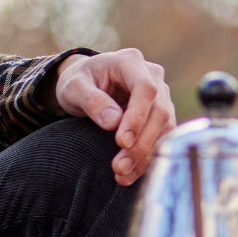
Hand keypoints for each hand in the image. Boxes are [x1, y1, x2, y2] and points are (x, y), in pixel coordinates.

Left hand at [53, 49, 174, 185]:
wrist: (85, 83)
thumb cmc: (79, 81)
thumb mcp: (73, 87)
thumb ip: (91, 100)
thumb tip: (113, 123)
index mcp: (130, 62)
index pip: (145, 89)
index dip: (137, 117)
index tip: (121, 141)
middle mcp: (152, 76)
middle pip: (158, 112)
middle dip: (140, 143)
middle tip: (119, 166)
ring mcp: (161, 96)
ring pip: (164, 128)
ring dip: (145, 155)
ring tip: (122, 174)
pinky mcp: (161, 115)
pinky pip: (161, 138)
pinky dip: (147, 158)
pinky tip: (131, 174)